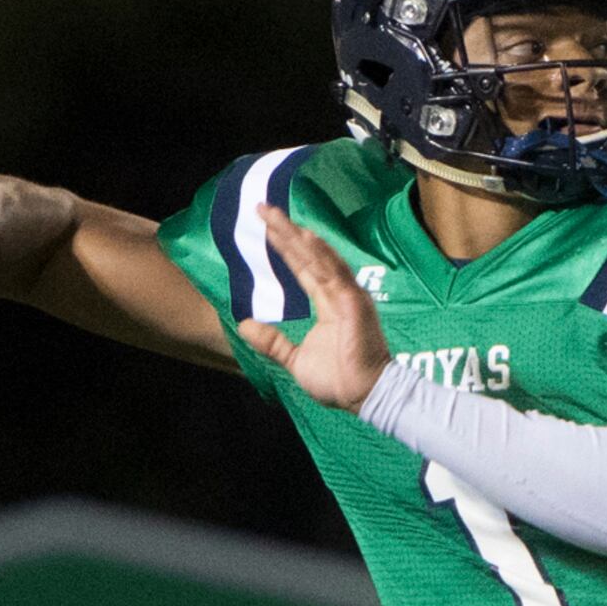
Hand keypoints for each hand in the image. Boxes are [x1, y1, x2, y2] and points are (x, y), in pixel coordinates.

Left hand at [238, 206, 391, 410]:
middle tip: (263, 208)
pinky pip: (336, 274)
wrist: (362, 396)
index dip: (285, 248)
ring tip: (276, 216)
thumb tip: (244, 325)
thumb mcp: (294, 360)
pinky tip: (307, 237)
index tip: (266, 227)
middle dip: (285, 232)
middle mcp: (338, 295)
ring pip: (320, 259)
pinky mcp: (354, 304)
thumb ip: (272, 342)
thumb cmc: (337, 381)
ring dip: (298, 236)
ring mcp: (348, 297)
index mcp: (328, 306)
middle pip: (309, 257)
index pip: (304, 269)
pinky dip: (322, 254)